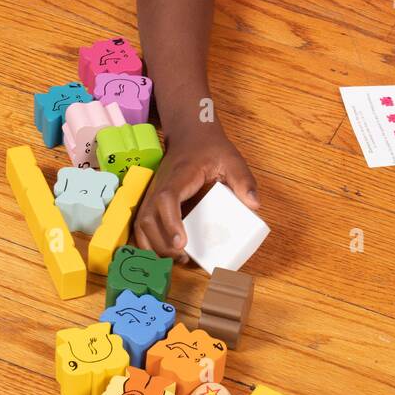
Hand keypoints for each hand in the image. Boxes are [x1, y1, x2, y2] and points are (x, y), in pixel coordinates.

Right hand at [132, 131, 259, 262]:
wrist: (190, 135)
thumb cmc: (210, 148)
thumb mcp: (232, 159)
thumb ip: (243, 180)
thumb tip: (254, 205)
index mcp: (179, 176)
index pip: (167, 199)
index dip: (171, 222)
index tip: (182, 242)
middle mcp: (160, 186)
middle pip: (148, 217)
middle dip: (162, 243)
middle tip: (183, 258)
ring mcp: (152, 194)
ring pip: (140, 224)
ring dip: (154, 246)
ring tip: (176, 259)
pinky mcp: (151, 200)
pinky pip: (141, 225)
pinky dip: (148, 242)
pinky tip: (164, 253)